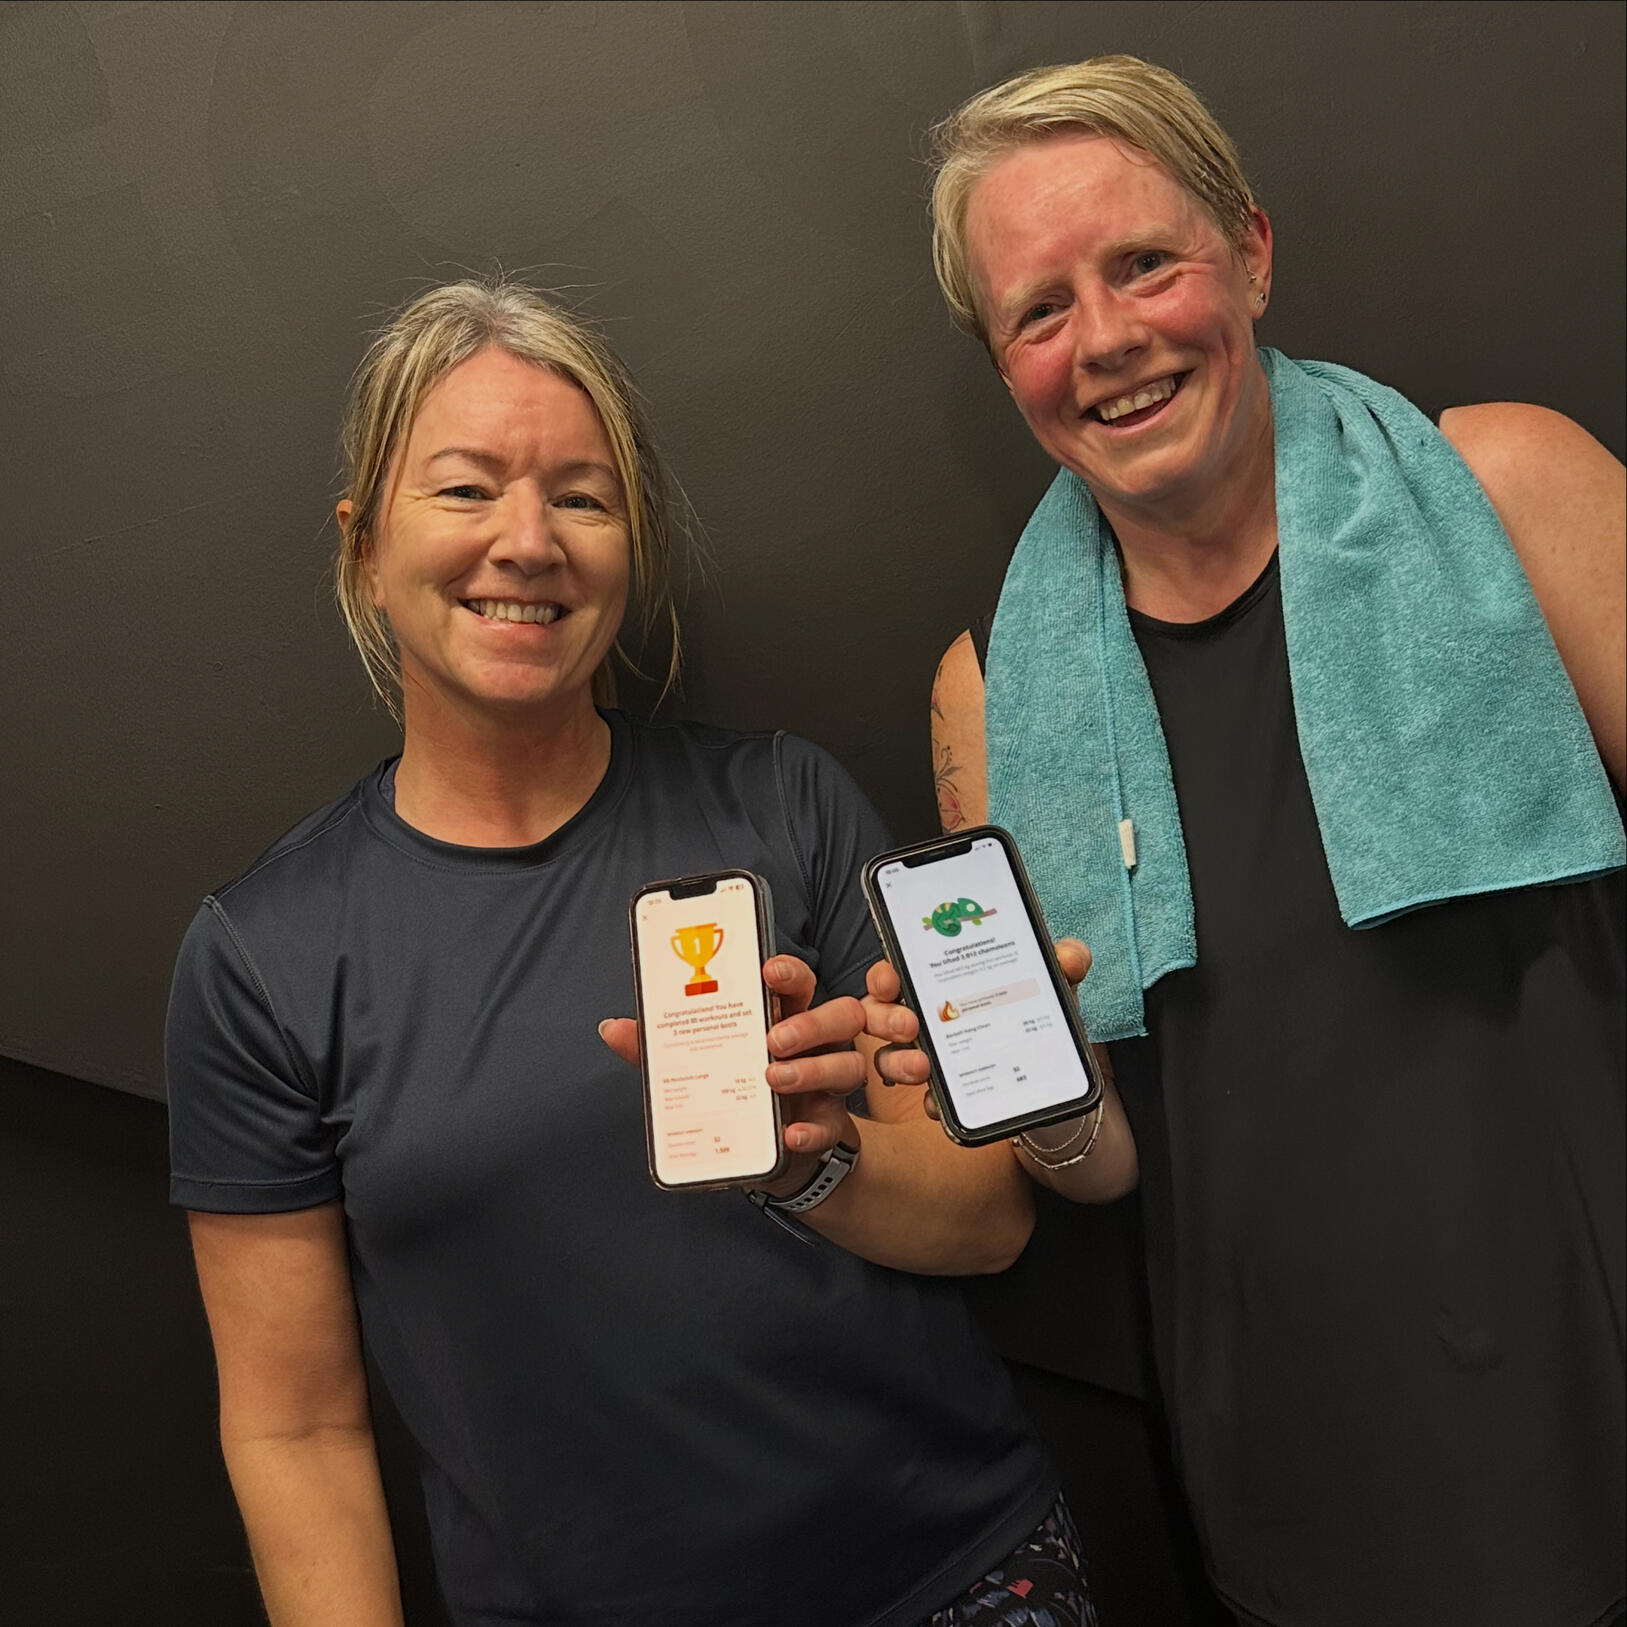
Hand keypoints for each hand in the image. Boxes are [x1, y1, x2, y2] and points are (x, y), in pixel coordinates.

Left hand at [597, 955, 866, 1197]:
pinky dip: (812, 1129)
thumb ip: (659, 1050)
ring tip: (774, 1080)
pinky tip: (790, 1134)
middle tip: (772, 1039)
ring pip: (847, 1063)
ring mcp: (827, 1085)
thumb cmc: (736, 1095)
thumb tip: (611, 1028)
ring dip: (813, 1069)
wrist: (770, 1159)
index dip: (791, 971)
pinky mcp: (828, 1126)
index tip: (769, 970)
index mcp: (783, 1019)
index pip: (798, 983)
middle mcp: (814, 1046)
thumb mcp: (697, 1068)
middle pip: (839, 1014)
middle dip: (810, 1022)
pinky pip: (831, 1125)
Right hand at [861, 939, 1093, 1123]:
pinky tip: (940, 1103)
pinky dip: (931, 1101)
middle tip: (909, 1023)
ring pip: (888, 1058)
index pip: (895, 974)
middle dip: (885, 1017)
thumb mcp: (1051, 988)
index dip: (884, 975)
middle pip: (878, 1015)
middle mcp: (922, 1019)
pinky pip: (925, 1099)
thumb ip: (1063, 964)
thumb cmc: (1036, 1017)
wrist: (1056, 1079)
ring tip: (923, 1065)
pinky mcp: (946, 1096)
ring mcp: (928, 1059)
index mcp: (938, 984)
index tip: (891, 978)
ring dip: (898, 1061)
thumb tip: (1070, 956)